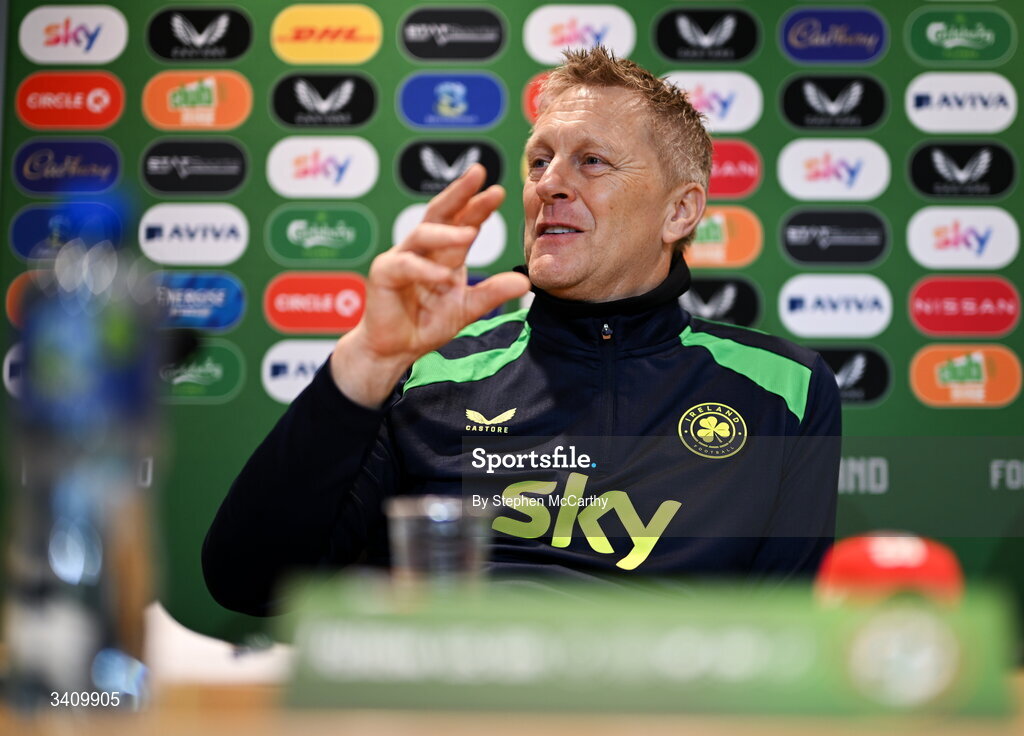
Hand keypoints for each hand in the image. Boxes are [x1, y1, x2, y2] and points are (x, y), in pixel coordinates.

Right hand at [331, 164, 530, 406]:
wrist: (397, 349)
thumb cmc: (426, 323)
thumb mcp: (468, 307)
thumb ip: (492, 293)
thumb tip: (525, 283)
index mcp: (444, 252)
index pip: (463, 221)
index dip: (479, 206)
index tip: (499, 191)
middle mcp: (422, 248)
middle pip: (440, 212)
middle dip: (459, 193)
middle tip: (478, 175)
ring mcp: (401, 257)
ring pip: (422, 234)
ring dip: (446, 233)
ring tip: (470, 234)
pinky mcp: (384, 274)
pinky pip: (406, 266)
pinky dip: (426, 270)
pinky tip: (443, 276)